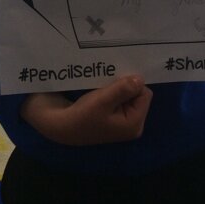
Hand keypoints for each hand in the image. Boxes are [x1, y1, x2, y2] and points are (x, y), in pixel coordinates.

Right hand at [20, 75, 152, 145]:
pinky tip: (101, 87)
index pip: (145, 94)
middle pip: (138, 94)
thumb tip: (140, 79)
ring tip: (103, 83)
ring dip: (117, 86)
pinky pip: (119, 97)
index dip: (132, 84)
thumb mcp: (103, 100)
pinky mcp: (112, 116)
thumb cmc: (82, 115)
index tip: (116, 80)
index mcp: (134, 124)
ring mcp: (122, 121)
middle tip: (108, 81)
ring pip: (128, 94)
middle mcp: (131, 124)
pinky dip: (111, 90)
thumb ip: (124, 89)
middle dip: (125, 85)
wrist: (60, 124)